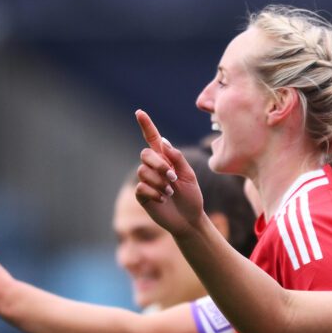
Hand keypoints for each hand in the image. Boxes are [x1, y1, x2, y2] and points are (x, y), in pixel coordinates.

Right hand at [134, 109, 205, 234]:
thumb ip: (177, 158)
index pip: (153, 139)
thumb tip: (164, 142)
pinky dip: (155, 193)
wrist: (189, 219)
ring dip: (160, 182)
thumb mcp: (189, 175)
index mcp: (166, 159)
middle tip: (173, 178)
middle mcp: (154, 168)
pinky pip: (141, 187)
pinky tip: (163, 200)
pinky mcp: (143, 195)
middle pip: (145, 154)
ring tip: (171, 193)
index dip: (146, 125)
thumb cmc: (191, 197)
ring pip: (143, 171)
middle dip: (159, 165)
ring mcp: (147, 181)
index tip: (139, 112)